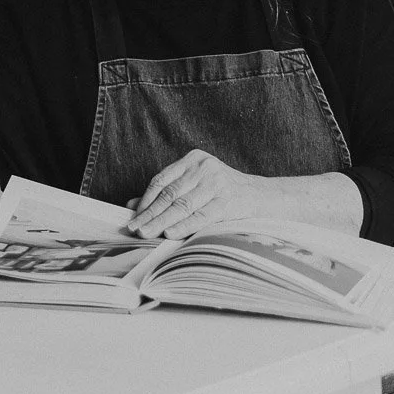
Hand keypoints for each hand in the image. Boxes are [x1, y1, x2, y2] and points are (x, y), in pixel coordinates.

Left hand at [126, 149, 276, 239]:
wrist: (261, 196)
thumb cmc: (222, 192)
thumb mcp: (194, 185)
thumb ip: (167, 192)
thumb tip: (132, 205)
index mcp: (193, 159)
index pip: (162, 180)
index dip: (146, 199)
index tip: (133, 217)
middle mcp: (204, 167)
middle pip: (170, 194)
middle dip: (149, 214)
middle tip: (134, 229)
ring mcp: (216, 183)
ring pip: (182, 205)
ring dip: (161, 222)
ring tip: (146, 233)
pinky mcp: (227, 201)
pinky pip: (201, 216)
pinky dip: (183, 225)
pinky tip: (170, 233)